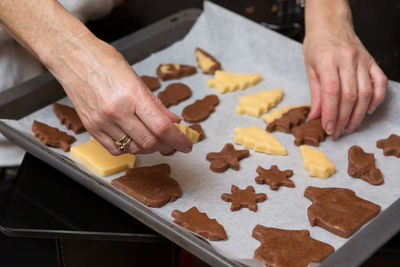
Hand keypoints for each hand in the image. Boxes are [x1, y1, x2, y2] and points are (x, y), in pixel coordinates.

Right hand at [50, 34, 192, 154]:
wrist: (73, 58)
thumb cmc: (105, 62)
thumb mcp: (137, 79)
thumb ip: (156, 104)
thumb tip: (173, 121)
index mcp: (132, 95)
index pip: (162, 127)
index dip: (178, 139)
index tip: (187, 145)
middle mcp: (117, 111)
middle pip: (149, 142)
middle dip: (165, 145)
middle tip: (170, 141)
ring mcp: (102, 122)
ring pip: (133, 148)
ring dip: (148, 147)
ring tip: (151, 138)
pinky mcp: (91, 128)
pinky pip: (115, 149)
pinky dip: (128, 148)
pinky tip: (132, 140)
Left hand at [303, 0, 387, 139]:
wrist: (331, 25)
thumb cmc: (317, 46)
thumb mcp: (310, 68)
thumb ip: (315, 94)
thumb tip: (314, 117)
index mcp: (328, 61)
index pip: (332, 92)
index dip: (330, 113)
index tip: (327, 128)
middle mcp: (347, 60)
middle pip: (350, 96)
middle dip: (343, 118)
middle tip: (337, 132)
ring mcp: (363, 60)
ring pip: (366, 93)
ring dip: (358, 114)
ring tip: (349, 127)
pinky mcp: (372, 62)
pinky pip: (380, 83)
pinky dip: (377, 99)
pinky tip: (368, 111)